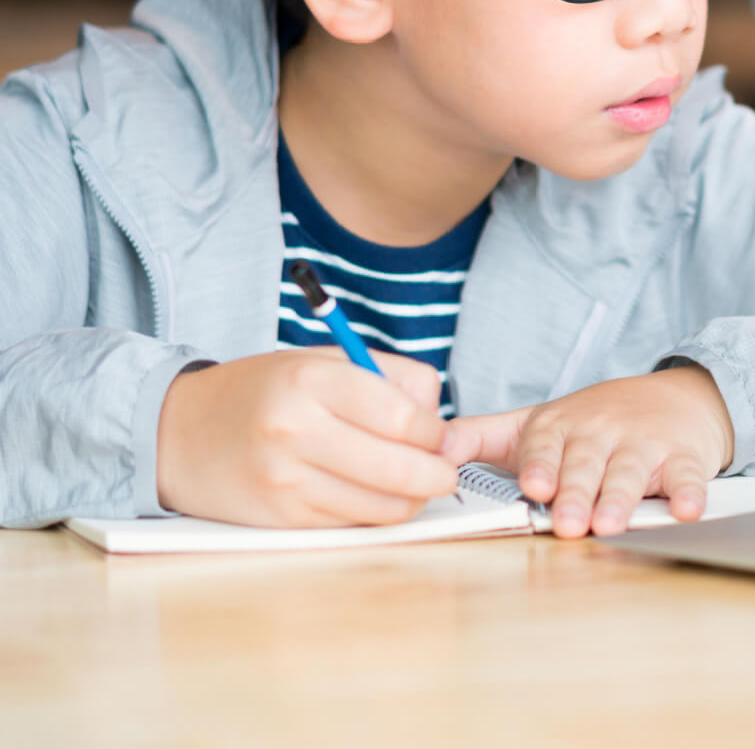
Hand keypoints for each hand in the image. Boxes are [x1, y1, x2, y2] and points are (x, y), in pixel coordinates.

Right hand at [156, 348, 458, 526]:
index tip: (440, 437)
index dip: (435, 433)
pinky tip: (371, 496)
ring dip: (412, 499)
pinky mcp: (281, 519)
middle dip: (438, 474)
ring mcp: (286, 480)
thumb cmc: (265, 393)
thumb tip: (442, 422)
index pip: (404, 417)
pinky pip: (354, 525)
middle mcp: (295, 429)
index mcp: (311, 379)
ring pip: (384, 506)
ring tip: (411, 483)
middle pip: (401, 468)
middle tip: (444, 471)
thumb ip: (392, 378)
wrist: (177, 433)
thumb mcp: (323, 361)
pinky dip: (375, 514)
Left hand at [441, 366, 734, 538]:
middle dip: (577, 491)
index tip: (533, 486)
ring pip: (631, 471)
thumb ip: (479, 438)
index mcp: (560, 426)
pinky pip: (688, 476)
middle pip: (587, 462)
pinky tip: (687, 510)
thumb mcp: (537, 422)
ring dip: (621, 497)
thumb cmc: (598, 421)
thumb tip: (426, 453)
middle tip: (569, 522)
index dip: (540, 464)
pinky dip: (690, 492)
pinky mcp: (684, 457)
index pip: (545, 445)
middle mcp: (602, 432)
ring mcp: (645, 444)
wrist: (678, 397)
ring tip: (611, 523)